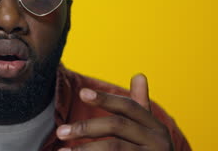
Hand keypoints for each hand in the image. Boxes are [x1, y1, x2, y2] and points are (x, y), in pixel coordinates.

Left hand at [56, 74, 172, 150]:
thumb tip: (139, 74)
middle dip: (87, 127)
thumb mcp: (148, 131)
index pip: (129, 107)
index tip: (81, 93)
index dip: (105, 98)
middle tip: (60, 132)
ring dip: (84, 149)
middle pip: (117, 126)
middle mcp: (158, 142)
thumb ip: (140, 106)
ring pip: (114, 148)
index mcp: (156, 127)